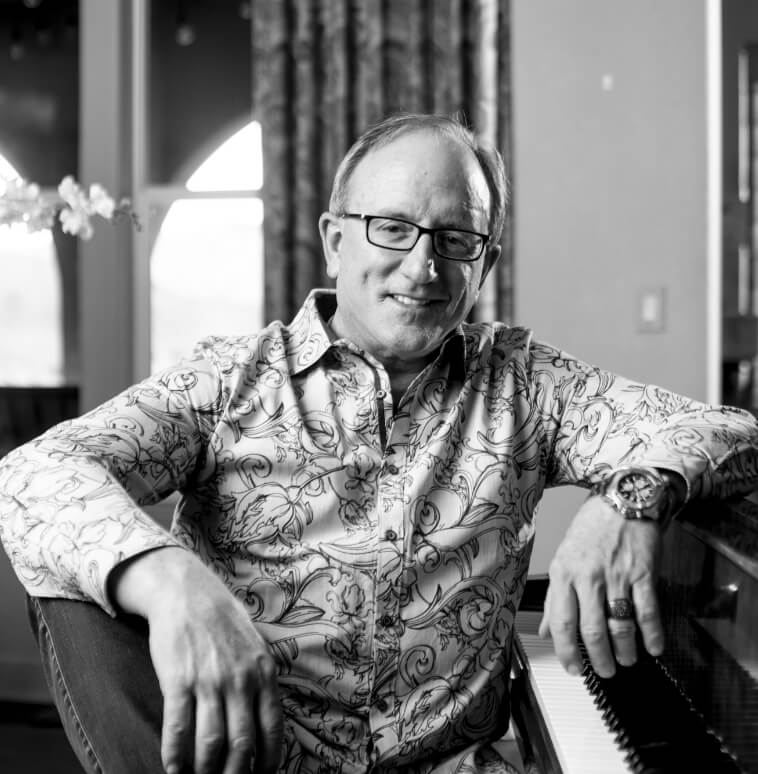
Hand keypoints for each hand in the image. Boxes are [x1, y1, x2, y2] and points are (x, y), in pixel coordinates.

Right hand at [110, 547, 283, 773]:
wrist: (187, 591)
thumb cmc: (222, 620)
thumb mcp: (255, 646)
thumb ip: (260, 681)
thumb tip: (263, 723)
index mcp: (264, 672)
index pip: (272, 730)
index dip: (268, 763)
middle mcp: (240, 679)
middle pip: (242, 744)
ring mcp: (209, 680)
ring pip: (211, 743)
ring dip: (205, 772)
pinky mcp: (178, 679)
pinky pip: (178, 729)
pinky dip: (174, 756)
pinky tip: (172, 769)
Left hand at [537, 494, 663, 677]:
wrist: (623, 499)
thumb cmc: (591, 527)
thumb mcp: (563, 556)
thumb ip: (555, 597)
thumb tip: (546, 629)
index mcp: (564, 573)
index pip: (561, 622)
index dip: (566, 652)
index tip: (573, 668)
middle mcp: (588, 577)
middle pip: (591, 630)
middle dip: (598, 659)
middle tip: (603, 671)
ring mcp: (616, 576)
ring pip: (619, 625)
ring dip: (624, 651)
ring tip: (625, 661)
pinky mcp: (643, 574)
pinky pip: (647, 611)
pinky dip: (652, 635)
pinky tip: (653, 647)